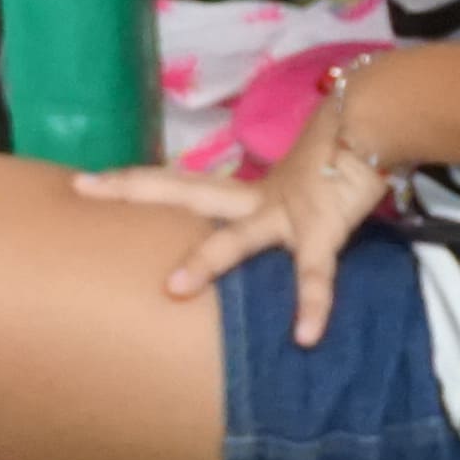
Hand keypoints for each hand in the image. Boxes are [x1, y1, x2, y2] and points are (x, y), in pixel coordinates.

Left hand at [76, 72, 393, 341]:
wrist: (378, 123)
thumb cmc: (341, 157)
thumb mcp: (297, 189)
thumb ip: (270, 211)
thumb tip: (253, 228)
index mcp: (243, 191)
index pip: (178, 184)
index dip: (133, 182)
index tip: (83, 181)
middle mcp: (252, 198)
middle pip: (182, 190)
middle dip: (132, 191)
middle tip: (81, 188)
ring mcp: (284, 212)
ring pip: (235, 238)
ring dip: (205, 262)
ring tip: (174, 290)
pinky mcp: (322, 229)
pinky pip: (314, 274)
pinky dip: (312, 304)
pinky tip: (304, 336)